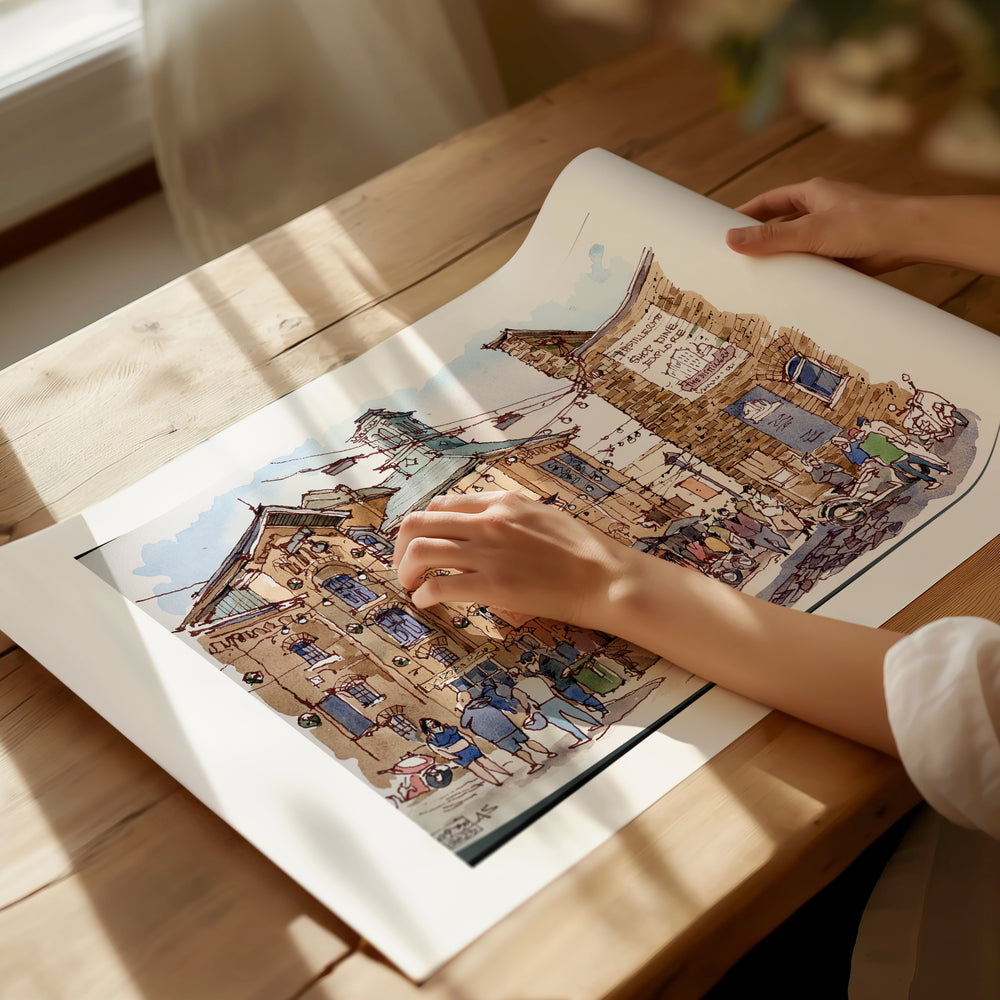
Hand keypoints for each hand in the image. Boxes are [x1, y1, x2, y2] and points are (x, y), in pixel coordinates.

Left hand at [392, 492, 631, 627]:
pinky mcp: (492, 585)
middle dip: (401, 546)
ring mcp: (489, 553)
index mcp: (501, 502)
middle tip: (403, 566)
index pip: (442, 505)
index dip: (423, 525)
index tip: (420, 543)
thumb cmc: (581, 551)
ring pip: (421, 550)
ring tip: (410, 585)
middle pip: (420, 523)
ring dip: (406, 570)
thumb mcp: (542, 515)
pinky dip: (424, 595)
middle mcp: (489, 521)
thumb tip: (482, 526)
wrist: (605, 577)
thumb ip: (508, 516)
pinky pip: (439, 585)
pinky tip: (426, 602)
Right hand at [725, 177, 913, 273]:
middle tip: (736, 258)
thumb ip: (771, 237)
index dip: (746, 213)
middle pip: (782, 224)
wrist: (910, 238)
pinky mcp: (843, 253)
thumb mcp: (810, 231)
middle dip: (761, 240)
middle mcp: (821, 210)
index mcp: (812, 193)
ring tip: (757, 278)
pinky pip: (814, 263)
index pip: (769, 201)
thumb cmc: (864, 223)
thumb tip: (730, 239)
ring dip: (782, 259)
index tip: (725, 228)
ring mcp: (833, 232)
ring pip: (798, 246)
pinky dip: (802, 273)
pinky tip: (789, 288)